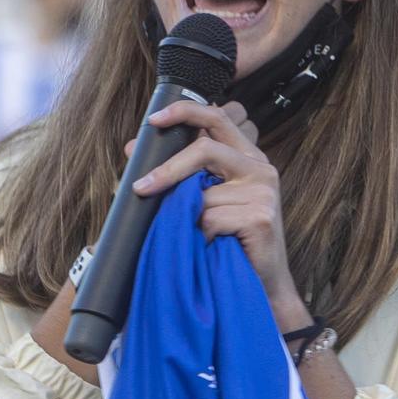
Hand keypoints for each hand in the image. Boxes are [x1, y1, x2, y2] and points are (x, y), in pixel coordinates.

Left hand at [130, 101, 308, 325]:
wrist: (260, 287)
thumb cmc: (228, 242)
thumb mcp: (203, 200)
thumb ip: (179, 173)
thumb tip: (133, 149)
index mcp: (247, 157)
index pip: (217, 118)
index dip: (186, 112)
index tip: (155, 120)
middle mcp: (260, 168)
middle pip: (205, 149)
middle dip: (168, 169)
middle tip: (141, 188)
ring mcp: (264, 191)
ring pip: (202, 194)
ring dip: (190, 219)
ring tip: (201, 236)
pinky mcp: (260, 217)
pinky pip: (210, 219)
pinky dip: (201, 236)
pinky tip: (213, 246)